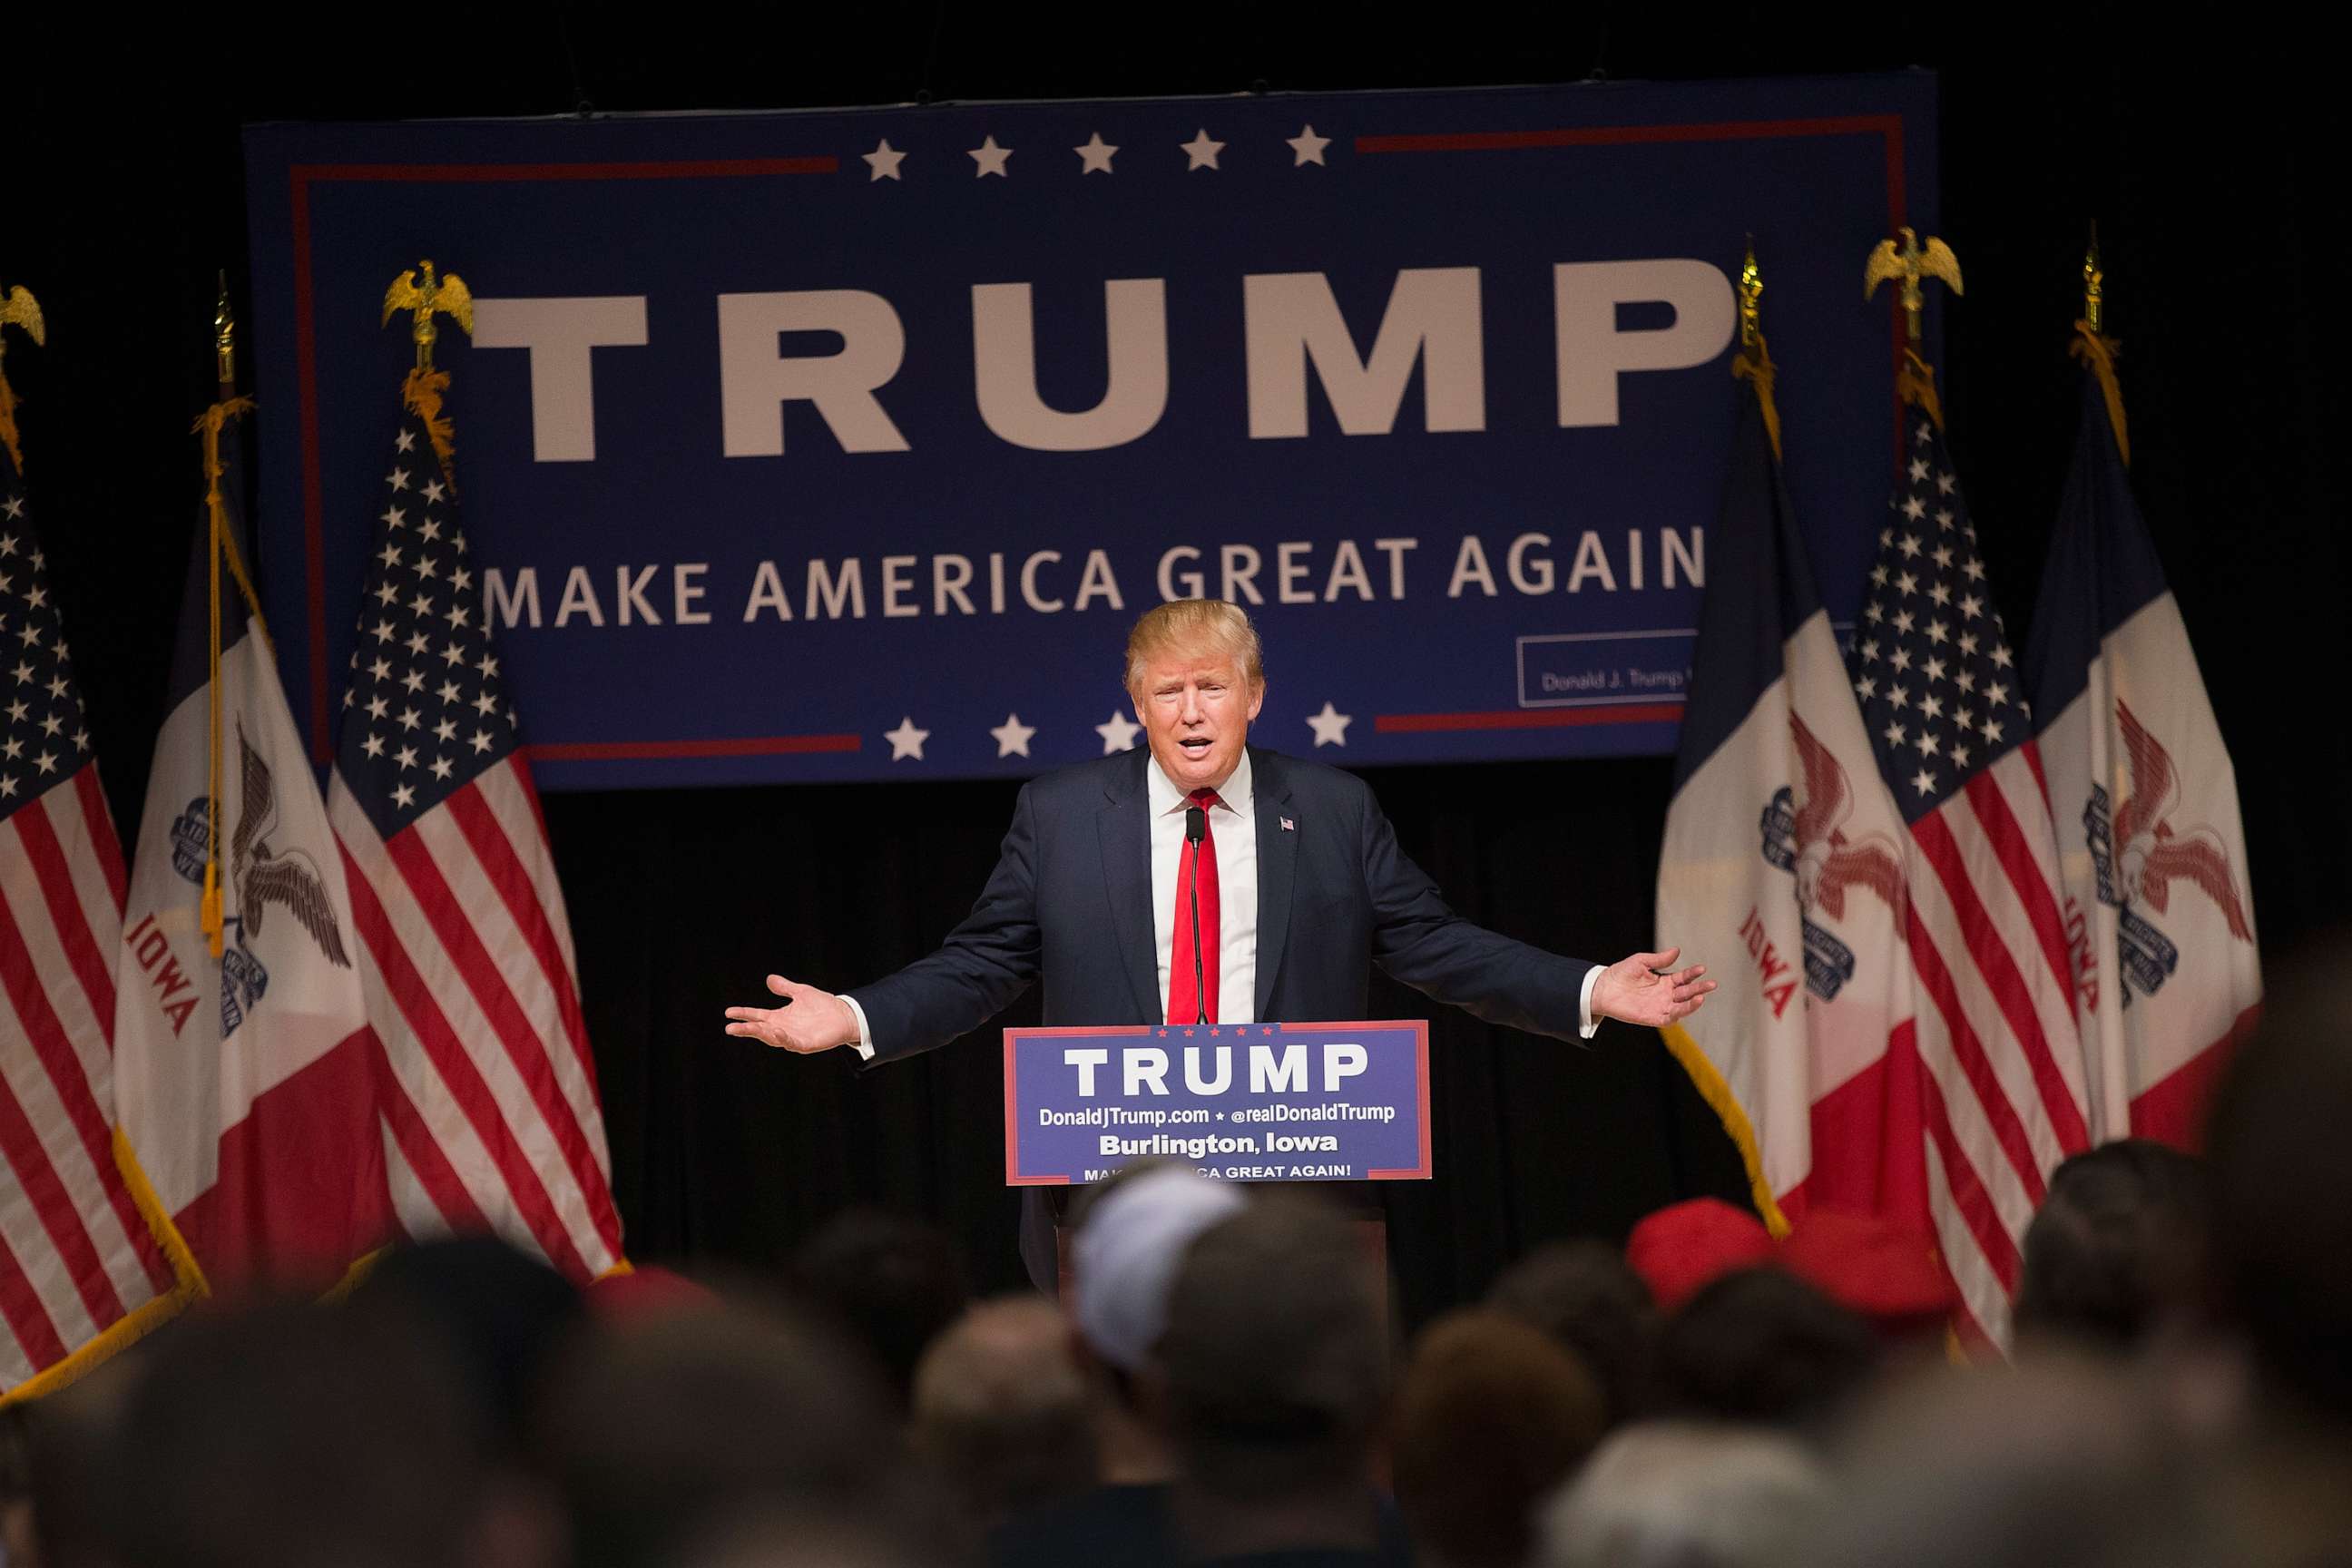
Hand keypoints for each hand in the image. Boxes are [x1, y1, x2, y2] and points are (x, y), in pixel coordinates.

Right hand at [724, 974, 859, 1054]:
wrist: (844, 1015)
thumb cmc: (823, 1005)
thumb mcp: (801, 992)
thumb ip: (785, 987)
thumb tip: (769, 978)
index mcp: (780, 1017)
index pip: (757, 1016)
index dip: (744, 1014)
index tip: (729, 1012)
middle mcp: (783, 1029)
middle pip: (760, 1030)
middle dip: (746, 1029)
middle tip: (730, 1028)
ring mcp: (793, 1038)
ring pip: (772, 1038)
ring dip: (760, 1034)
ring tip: (747, 1029)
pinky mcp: (805, 1044)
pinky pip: (792, 1043)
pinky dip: (783, 1039)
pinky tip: (776, 1032)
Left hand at [1590, 947, 1714, 1027]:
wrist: (1603, 988)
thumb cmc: (1621, 973)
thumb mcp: (1641, 961)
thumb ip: (1659, 959)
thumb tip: (1677, 950)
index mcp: (1665, 981)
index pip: (1684, 978)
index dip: (1693, 974)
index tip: (1702, 969)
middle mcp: (1666, 995)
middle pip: (1687, 993)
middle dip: (1699, 989)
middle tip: (1711, 984)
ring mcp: (1660, 1006)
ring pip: (1682, 1007)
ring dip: (1692, 1003)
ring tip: (1701, 997)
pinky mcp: (1653, 1017)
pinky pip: (1670, 1018)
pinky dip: (1679, 1014)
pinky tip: (1685, 1007)